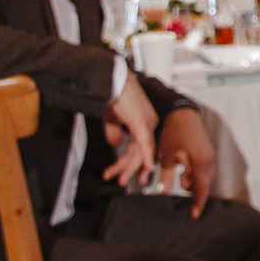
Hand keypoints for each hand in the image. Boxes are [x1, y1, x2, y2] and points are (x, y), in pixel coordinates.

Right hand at [103, 74, 159, 192]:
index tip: (127, 174)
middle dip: (129, 168)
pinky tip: (146, 168)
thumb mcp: (111, 117)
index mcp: (144, 122)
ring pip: (141, 151)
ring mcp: (147, 122)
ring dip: (129, 167)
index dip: (133, 162)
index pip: (139, 147)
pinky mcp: (141, 121)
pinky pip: (144, 143)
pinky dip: (145, 156)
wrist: (111, 79)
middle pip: (140, 152)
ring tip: (120, 179)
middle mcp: (149, 123)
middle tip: (122, 180)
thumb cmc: (111, 94)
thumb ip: (114, 131)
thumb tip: (116, 144)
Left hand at [156, 108, 216, 215]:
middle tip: (178, 181)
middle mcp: (209, 160)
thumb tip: (163, 192)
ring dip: (194, 180)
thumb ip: (166, 175)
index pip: (201, 189)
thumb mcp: (166, 155)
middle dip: (193, 189)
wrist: (182, 114)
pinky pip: (206, 170)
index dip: (198, 203)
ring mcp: (211, 156)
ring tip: (179, 172)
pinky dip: (196, 173)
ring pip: (205, 178)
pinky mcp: (210, 152)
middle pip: (204, 185)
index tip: (194, 215)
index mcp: (199, 162)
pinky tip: (185, 167)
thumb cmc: (172, 133)